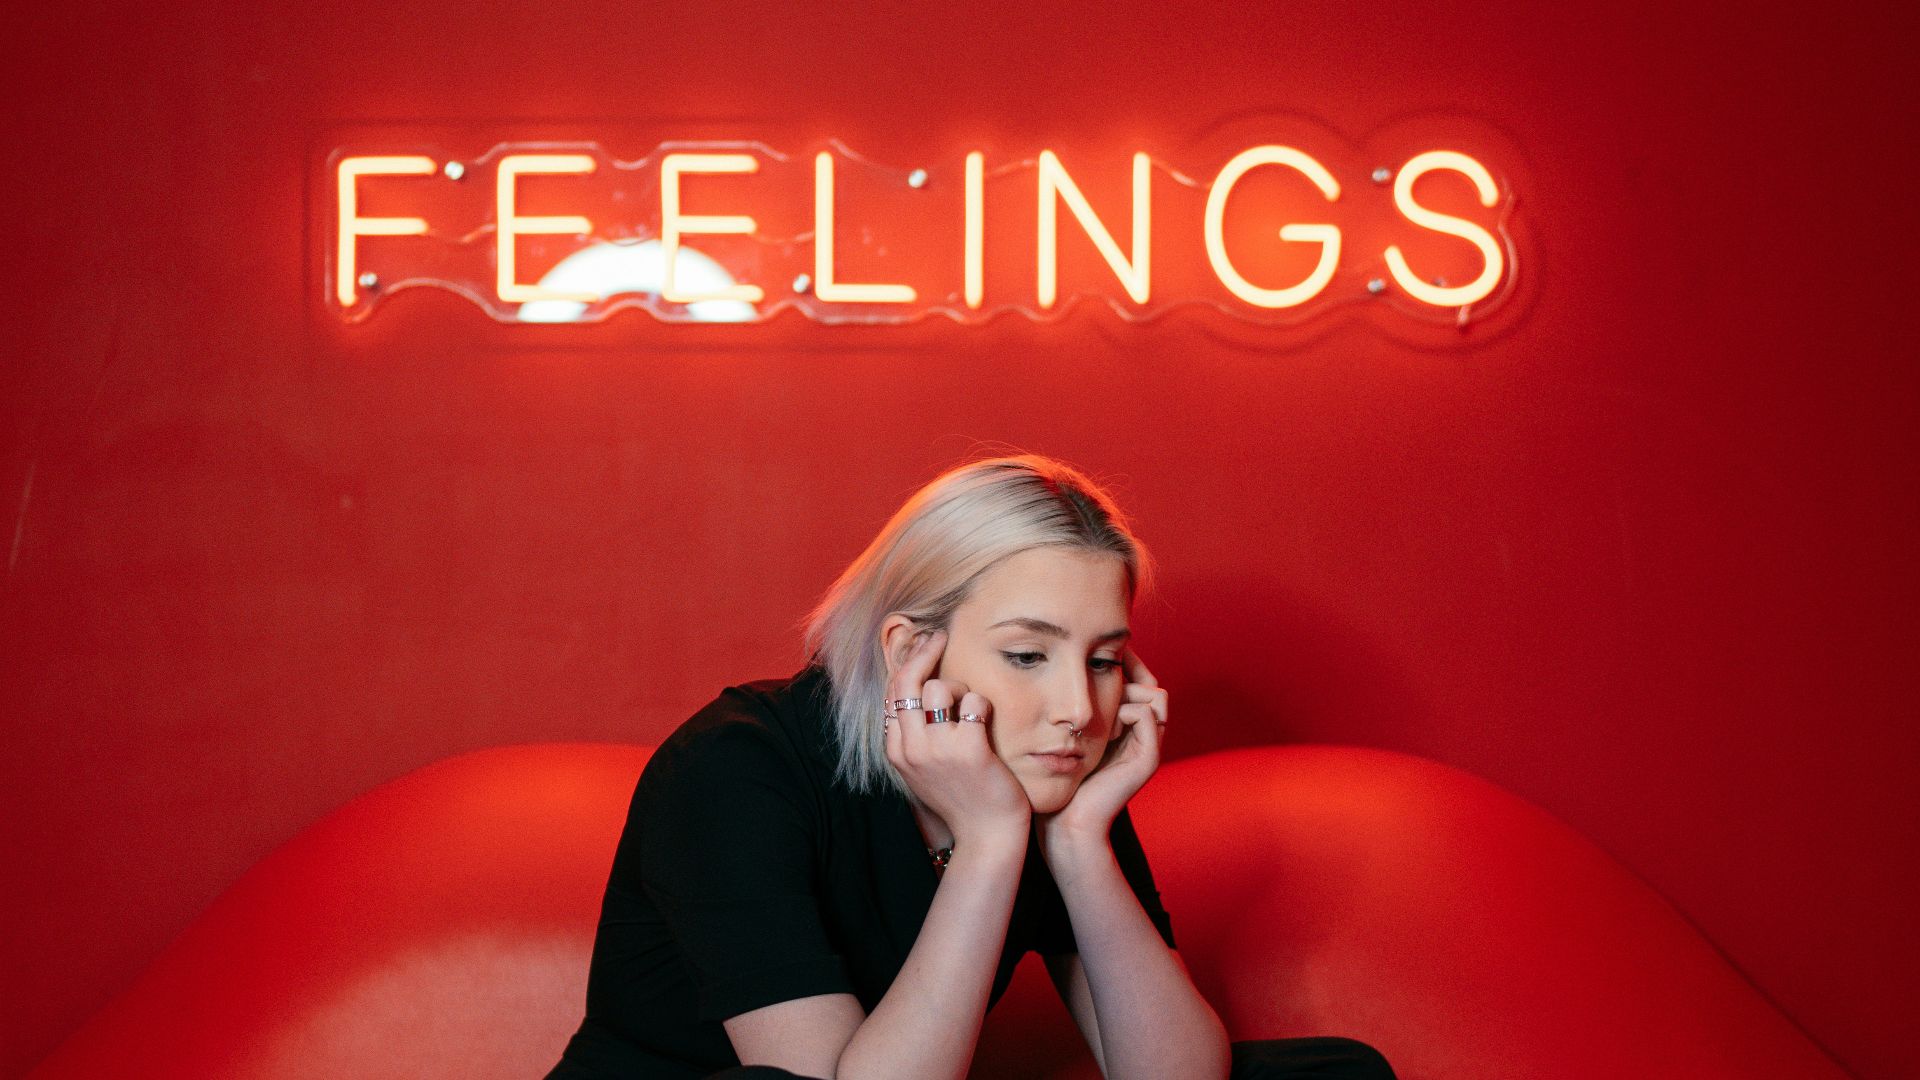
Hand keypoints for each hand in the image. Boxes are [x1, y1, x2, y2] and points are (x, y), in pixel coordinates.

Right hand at [883, 629, 1030, 845]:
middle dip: (923, 651)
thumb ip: (914, 732)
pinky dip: (982, 705)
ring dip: (959, 688)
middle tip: (941, 635)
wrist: (986, 835)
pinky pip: (972, 701)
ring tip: (971, 708)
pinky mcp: (968, 750)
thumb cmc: (961, 795)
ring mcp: (938, 749)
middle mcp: (910, 748)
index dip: (907, 662)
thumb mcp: (923, 766)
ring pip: (938, 687)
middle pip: (907, 681)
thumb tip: (914, 686)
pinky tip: (986, 720)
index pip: (892, 691)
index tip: (923, 645)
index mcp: (896, 750)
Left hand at [1037, 643, 1166, 846]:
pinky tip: (1104, 723)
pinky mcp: (1148, 758)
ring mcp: (1149, 746)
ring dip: (1128, 691)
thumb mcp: (1067, 732)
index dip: (1127, 665)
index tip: (1097, 658)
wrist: (1067, 819)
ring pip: (1155, 694)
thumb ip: (1076, 706)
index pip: (1143, 681)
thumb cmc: (1058, 776)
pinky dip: (1126, 709)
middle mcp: (1144, 735)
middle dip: (1129, 672)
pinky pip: (1147, 714)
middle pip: (1152, 684)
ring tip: (1101, 706)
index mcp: (1128, 728)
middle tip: (1100, 673)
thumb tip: (1070, 669)